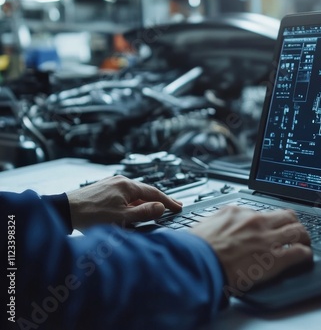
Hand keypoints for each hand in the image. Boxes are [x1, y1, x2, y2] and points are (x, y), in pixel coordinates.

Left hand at [67, 175, 181, 229]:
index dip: (168, 201)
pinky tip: (134, 208)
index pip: (154, 193)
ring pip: (134, 194)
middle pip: (145, 191)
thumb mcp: (121, 218)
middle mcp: (120, 181)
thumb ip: (144, 213)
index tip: (178, 207)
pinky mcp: (103, 190)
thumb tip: (161, 207)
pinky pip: (124, 195)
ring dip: (146, 202)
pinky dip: (134, 202)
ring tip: (156, 209)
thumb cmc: (90, 215)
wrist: (63, 211)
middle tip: (173, 205)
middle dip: (159, 200)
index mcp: (127, 185)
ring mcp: (111, 184)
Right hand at [189, 206, 311, 294]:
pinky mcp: (273, 259)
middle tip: (295, 230)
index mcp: (238, 212)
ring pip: (298, 231)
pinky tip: (305, 257)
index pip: (262, 211)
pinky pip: (299, 252)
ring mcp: (266, 239)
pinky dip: (306, 254)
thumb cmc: (196, 249)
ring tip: (304, 242)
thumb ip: (220, 223)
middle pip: (286, 215)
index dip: (270, 220)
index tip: (271, 225)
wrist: (196, 264)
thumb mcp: (206, 225)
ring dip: (304, 237)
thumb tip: (221, 227)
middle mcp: (256, 221)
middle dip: (293, 223)